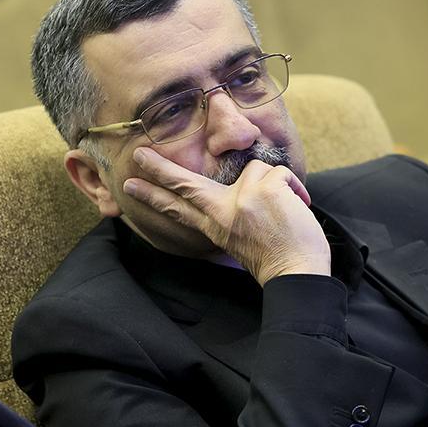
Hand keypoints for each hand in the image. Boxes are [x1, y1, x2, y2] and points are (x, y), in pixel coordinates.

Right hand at [123, 147, 330, 284]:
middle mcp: (222, 211)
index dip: (153, 196)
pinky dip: (295, 189)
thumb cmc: (277, 258)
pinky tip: (296, 209)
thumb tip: (239, 184)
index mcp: (215, 226)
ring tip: (283, 213)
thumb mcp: (241, 238)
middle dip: (159, 169)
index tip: (131, 184)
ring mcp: (242, 197)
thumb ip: (231, 213)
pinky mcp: (265, 188)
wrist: (296, 272)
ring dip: (275, 186)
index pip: (179, 208)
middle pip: (185, 184)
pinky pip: (282, 173)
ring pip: (256, 168)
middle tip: (138, 153)